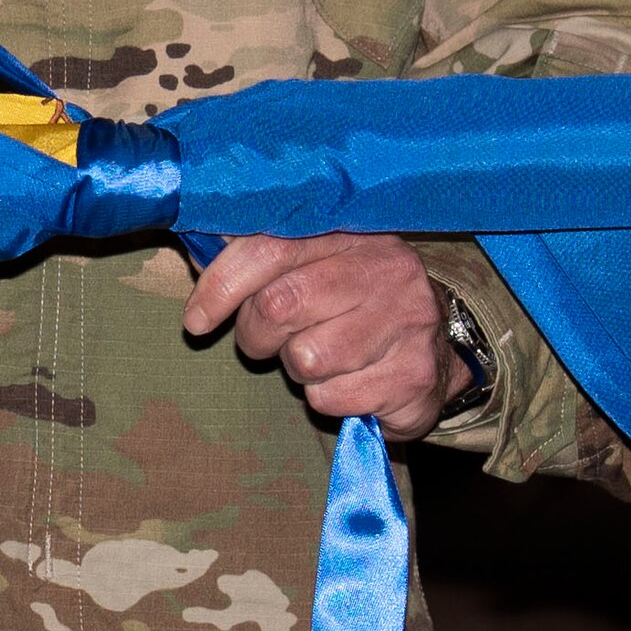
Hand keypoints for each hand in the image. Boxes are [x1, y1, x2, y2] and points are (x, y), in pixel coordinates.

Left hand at [182, 232, 473, 439]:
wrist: (434, 352)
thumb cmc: (350, 305)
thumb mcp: (311, 266)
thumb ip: (256, 257)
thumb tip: (196, 250)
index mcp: (350, 232)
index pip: (269, 249)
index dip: (222, 285)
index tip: (196, 320)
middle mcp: (385, 268)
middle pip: (280, 305)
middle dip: (256, 334)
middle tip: (264, 341)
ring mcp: (408, 320)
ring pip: (306, 358)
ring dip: (296, 368)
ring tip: (318, 355)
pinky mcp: (416, 374)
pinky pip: (332, 397)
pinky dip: (326, 398)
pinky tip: (348, 381)